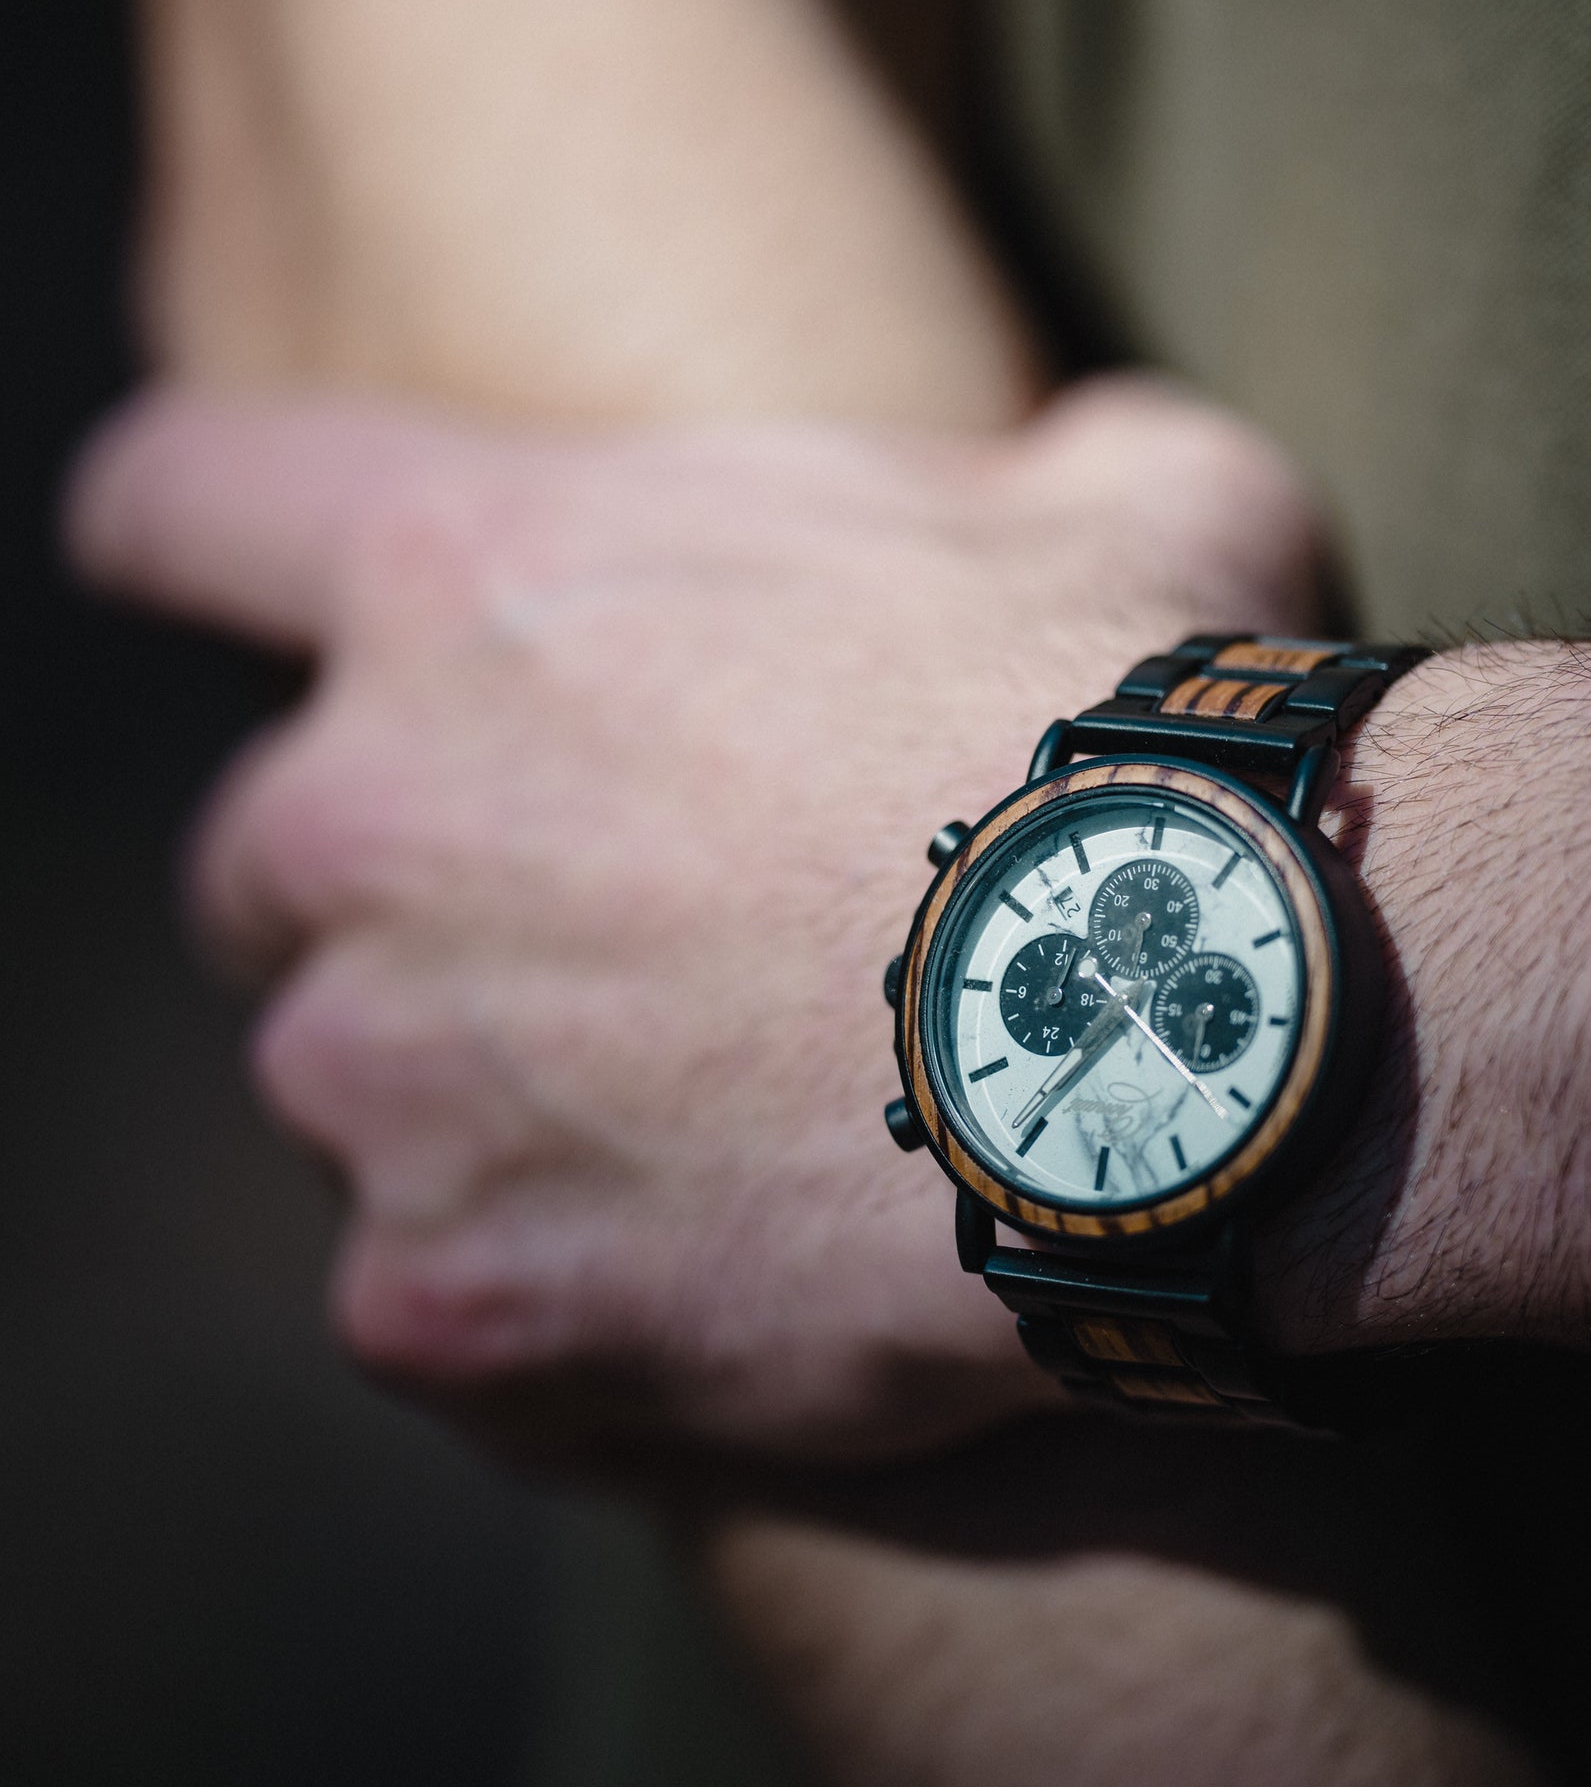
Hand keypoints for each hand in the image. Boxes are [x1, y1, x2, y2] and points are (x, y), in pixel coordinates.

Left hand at [68, 373, 1333, 1455]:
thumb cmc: (1160, 748)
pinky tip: (714, 1298)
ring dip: (474, 1113)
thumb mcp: (1136, 498)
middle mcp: (362, 810)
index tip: (228, 601)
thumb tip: (1069, 485)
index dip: (190, 542)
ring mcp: (383, 1074)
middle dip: (391, 897)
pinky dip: (541, 1314)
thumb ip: (1002, 472)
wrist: (1213, 1046)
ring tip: (707, 1149)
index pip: (180, 502)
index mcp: (478, 573)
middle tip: (603, 950)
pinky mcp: (443, 1298)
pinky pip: (434, 1310)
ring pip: (349, 1092)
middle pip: (259, 858)